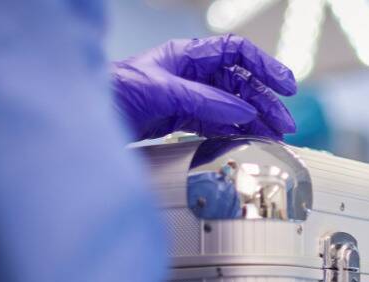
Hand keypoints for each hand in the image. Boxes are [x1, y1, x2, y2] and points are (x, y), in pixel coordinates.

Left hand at [111, 35, 297, 140]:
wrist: (81, 119)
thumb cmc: (109, 92)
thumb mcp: (159, 92)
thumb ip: (205, 101)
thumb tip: (243, 111)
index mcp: (187, 56)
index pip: (237, 53)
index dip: (265, 67)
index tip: (287, 86)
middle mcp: (190, 75)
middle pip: (240, 84)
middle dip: (266, 102)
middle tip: (285, 125)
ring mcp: (186, 99)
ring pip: (232, 107)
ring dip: (256, 122)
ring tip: (275, 138)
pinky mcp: (179, 122)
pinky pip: (217, 125)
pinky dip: (236, 133)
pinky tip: (249, 141)